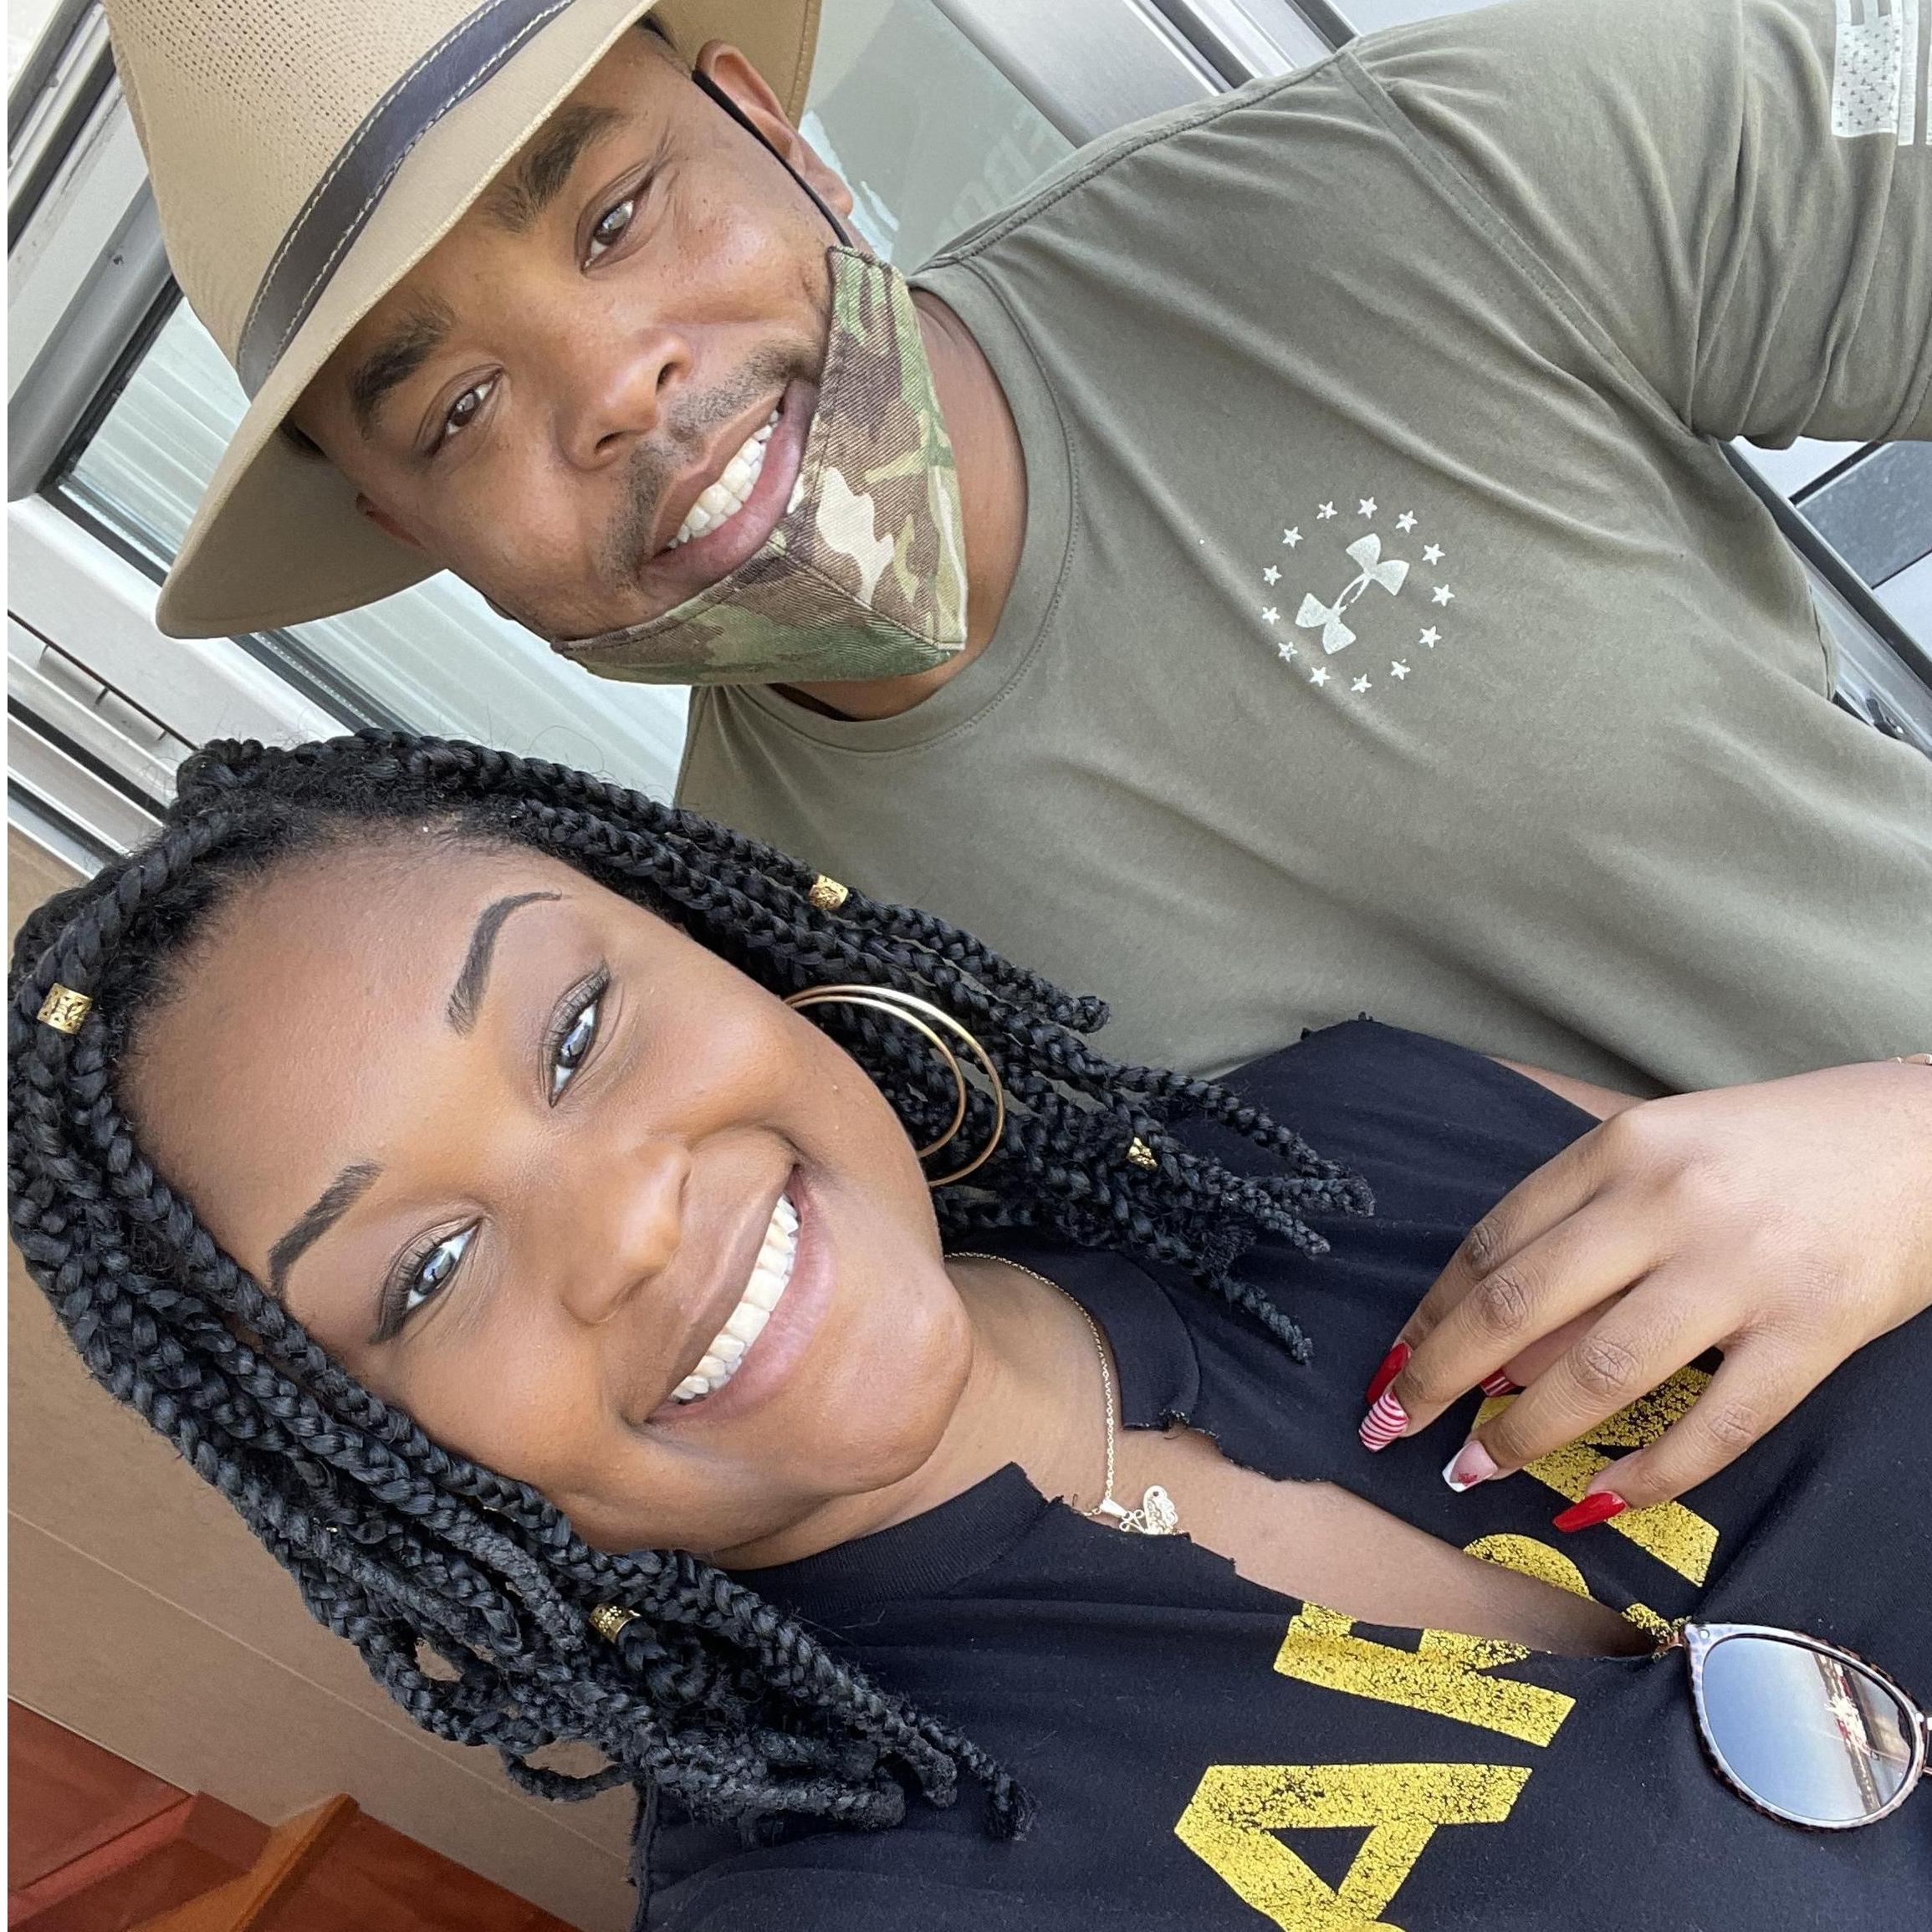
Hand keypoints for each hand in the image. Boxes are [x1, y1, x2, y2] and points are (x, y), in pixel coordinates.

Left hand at [1359, 1060, 1931, 1525]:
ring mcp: (1742, 1270)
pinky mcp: (1811, 1333)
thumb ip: (1585, 1224)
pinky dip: (1646, 1476)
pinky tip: (1597, 1502)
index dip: (1430, 1312)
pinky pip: (1712, 1428)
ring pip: (1598, 1373)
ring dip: (1521, 1436)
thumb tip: (1500, 1342)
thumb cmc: (1780, 1147)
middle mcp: (1670, 1203)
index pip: (1494, 1241)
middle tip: (1392, 1426)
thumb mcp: (1667, 1151)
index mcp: (1625, 1148)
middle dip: (1439, 1377)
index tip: (1390, 1363)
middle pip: (1518, 1306)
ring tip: (1474, 1470)